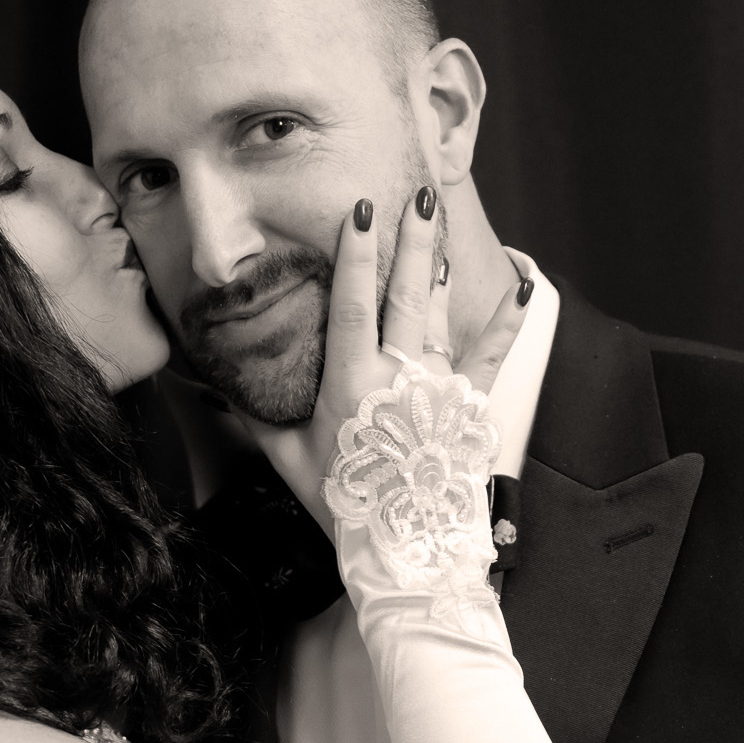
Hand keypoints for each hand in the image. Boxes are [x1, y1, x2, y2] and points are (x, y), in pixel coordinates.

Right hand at [240, 186, 531, 524]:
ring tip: (442, 223)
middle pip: (404, 297)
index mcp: (351, 384)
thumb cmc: (341, 503)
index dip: (356, 257)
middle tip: (415, 197)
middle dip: (409, 243)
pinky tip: (522, 284)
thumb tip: (221, 384)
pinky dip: (506, 319)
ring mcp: (435, 390)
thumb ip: (257, 417)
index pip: (354, 305)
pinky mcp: (465, 407)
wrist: (400, 544)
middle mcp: (396, 378)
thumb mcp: (288, 461)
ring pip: (439, 317)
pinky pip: (490, 355)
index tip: (360, 212)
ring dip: (439, 268)